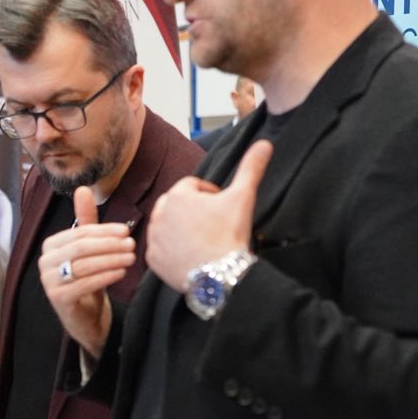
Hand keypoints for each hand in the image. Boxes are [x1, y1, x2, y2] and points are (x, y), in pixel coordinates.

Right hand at [36, 187, 133, 358]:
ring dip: (111, 260)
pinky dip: (105, 276)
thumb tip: (83, 189)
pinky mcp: (58, 299)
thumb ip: (86, 221)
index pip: (79, 233)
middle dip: (109, 245)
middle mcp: (45, 262)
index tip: (126, 232)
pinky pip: (84, 284)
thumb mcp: (89, 248)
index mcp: (51, 245)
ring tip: (131, 258)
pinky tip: (121, 273)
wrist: (85, 316)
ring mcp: (48, 281)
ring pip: (84, 265)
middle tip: (131, 245)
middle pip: (81, 247)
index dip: (104, 231)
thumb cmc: (88, 278)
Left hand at [145, 140, 271, 292]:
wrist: (220, 275)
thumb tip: (265, 144)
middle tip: (213, 224)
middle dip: (193, 210)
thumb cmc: (229, 234)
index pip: (192, 185)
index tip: (221, 206)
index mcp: (178, 195)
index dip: (209, 194)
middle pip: (177, 204)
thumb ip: (251, 168)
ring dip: (181, 228)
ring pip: (167, 226)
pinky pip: (161, 249)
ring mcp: (154, 238)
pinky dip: (172, 250)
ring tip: (203, 239)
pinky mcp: (152, 259)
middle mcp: (159, 214)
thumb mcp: (242, 197)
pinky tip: (190, 254)